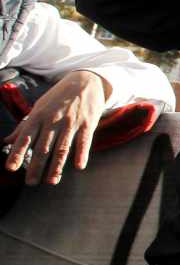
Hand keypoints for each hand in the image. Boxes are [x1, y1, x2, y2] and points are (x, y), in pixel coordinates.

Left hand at [4, 70, 110, 185]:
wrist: (86, 81)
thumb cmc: (58, 97)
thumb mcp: (39, 108)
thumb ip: (24, 126)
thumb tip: (7, 142)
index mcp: (38, 116)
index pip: (25, 138)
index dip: (17, 153)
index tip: (11, 168)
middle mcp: (53, 120)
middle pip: (43, 148)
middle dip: (36, 167)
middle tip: (31, 183)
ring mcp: (71, 122)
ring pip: (62, 148)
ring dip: (57, 166)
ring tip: (51, 181)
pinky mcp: (88, 124)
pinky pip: (84, 141)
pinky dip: (81, 154)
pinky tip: (79, 166)